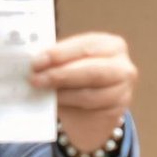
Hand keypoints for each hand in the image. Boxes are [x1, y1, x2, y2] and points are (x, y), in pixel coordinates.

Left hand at [29, 32, 137, 152]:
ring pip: (90, 92)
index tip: (37, 61)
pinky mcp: (117, 111)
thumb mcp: (70, 63)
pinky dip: (69, 105)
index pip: (85, 46)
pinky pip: (90, 109)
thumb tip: (34, 62)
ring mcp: (123, 90)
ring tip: (41, 91)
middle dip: (60, 74)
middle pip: (91, 70)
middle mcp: (122, 66)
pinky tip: (55, 102)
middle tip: (35, 79)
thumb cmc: (77, 79)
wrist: (90, 111)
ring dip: (62, 93)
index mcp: (111, 45)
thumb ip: (57, 60)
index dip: (60, 53)